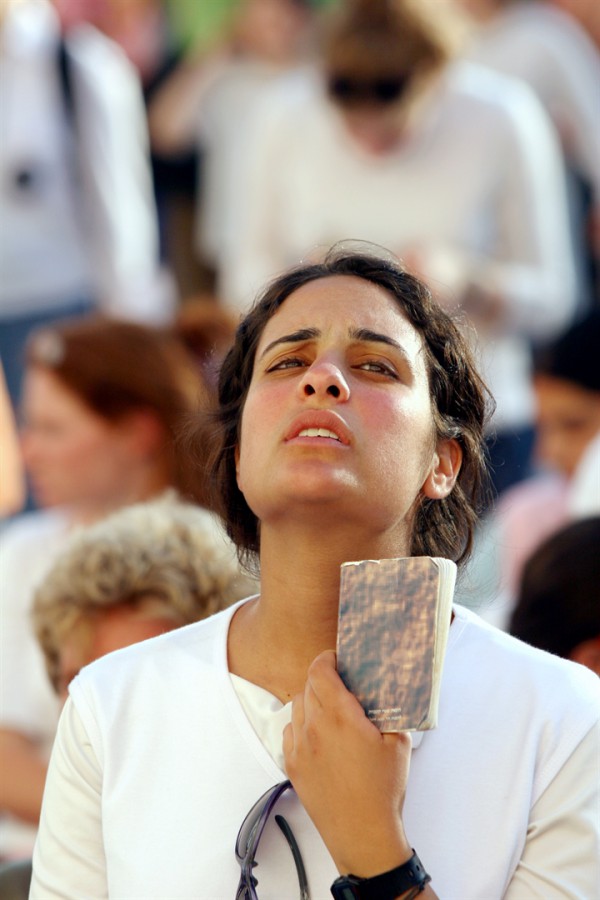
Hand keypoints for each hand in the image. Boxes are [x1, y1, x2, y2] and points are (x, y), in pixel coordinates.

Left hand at [283, 650, 412, 876]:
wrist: (363, 835)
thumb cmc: (383, 791)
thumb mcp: (398, 743)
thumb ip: (389, 711)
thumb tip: (384, 693)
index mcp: (339, 717)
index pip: (319, 671)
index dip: (326, 659)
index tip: (337, 660)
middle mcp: (314, 728)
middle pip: (308, 686)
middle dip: (323, 680)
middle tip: (341, 687)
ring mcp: (299, 748)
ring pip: (297, 707)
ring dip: (311, 701)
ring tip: (330, 712)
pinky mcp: (292, 766)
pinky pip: (289, 732)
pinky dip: (301, 725)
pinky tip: (318, 735)